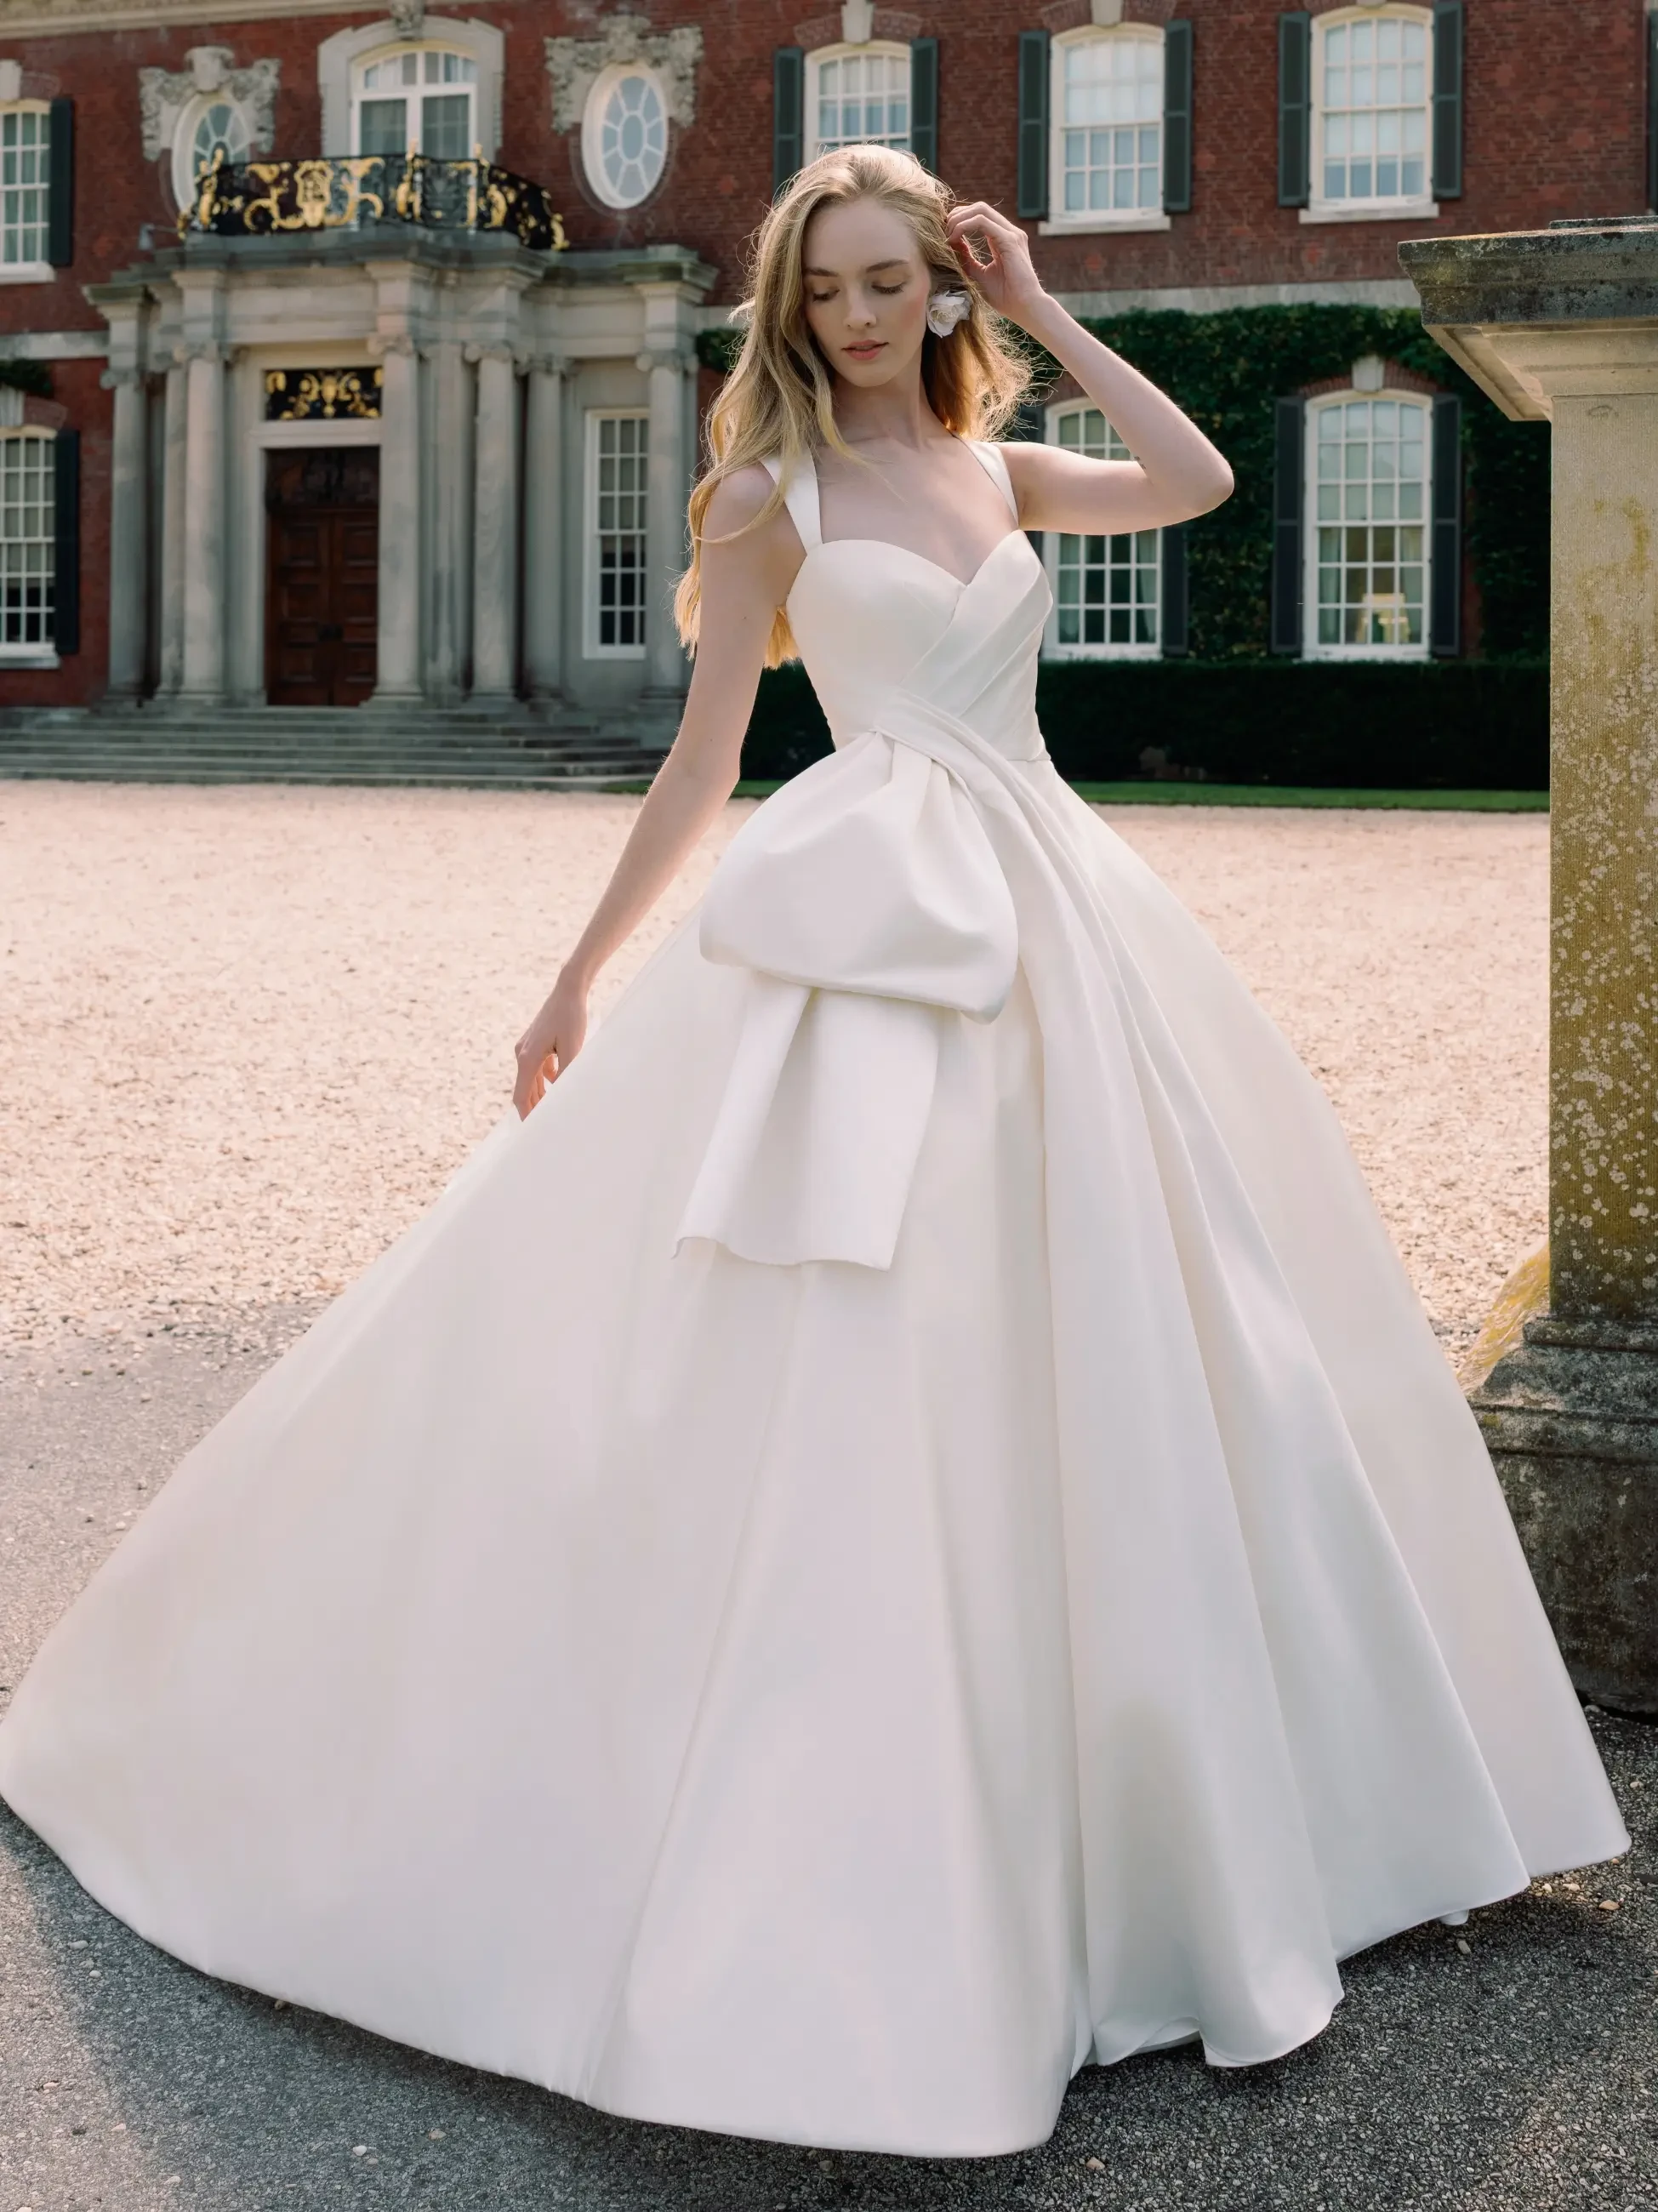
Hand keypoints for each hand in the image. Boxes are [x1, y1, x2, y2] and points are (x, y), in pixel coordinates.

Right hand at [513, 966, 589, 1117]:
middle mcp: (522, 1054)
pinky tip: (560, 1083)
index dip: (527, 1116)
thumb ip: (565, 1074)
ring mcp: (527, 1047)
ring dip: (541, 1095)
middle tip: (547, 1127)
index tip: (532, 1133)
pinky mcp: (536, 1042)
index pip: (521, 1096)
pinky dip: (547, 1079)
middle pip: (525, 1090)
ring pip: (532, 1079)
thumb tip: (561, 1097)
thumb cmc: (572, 1018)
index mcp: (527, 1058)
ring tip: (554, 1111)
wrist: (569, 990)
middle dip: (534, 1108)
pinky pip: (539, 1068)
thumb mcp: (572, 1049)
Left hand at [945, 201, 1046, 327]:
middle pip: (979, 208)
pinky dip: (964, 226)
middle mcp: (1009, 232)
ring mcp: (1011, 234)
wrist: (1025, 308)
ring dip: (959, 219)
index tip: (945, 235)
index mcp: (1004, 238)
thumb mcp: (979, 275)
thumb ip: (967, 258)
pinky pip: (982, 222)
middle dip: (957, 215)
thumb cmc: (1006, 297)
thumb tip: (952, 244)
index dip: (960, 220)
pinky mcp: (1010, 240)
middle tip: (943, 232)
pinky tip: (954, 238)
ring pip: (980, 210)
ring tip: (947, 235)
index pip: (980, 216)